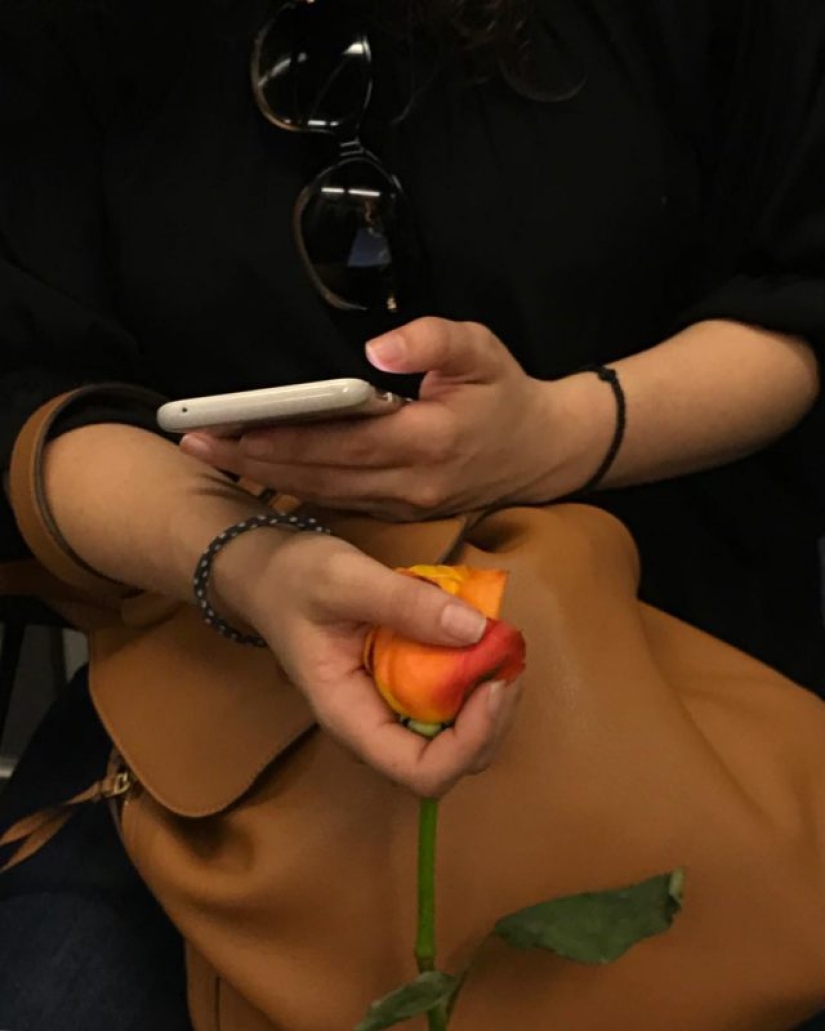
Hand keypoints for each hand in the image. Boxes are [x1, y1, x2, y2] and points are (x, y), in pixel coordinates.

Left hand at [179, 318, 575, 519]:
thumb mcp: (481, 349)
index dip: (282, 438)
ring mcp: (404, 504)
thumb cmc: (506, 394)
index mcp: (427, 440)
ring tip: (213, 460)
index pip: (339, 442)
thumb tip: (374, 350)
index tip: (228, 429)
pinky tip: (261, 476)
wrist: (542, 453)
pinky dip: (297, 491)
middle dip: (252, 461)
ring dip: (266, 480)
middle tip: (193, 445)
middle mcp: (409, 482)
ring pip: (323, 495)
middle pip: (317, 475)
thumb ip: (431, 340)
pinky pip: (340, 503)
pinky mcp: (400, 512)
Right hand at [232, 531, 522, 796]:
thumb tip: (476, 629)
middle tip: (507, 659)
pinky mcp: (405, 686)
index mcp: (350, 717)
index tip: (492, 685)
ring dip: (492, 702)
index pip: (422, 772)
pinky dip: (478, 677)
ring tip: (501, 646)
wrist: (269, 574)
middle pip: (452, 762)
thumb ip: (405, 603)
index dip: (469, 742)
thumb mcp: (344, 578)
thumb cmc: (295, 580)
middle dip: (492, 721)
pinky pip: (452, 701)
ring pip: (460, 737)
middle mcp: (376, 726)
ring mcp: (392, 708)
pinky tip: (483, 639)